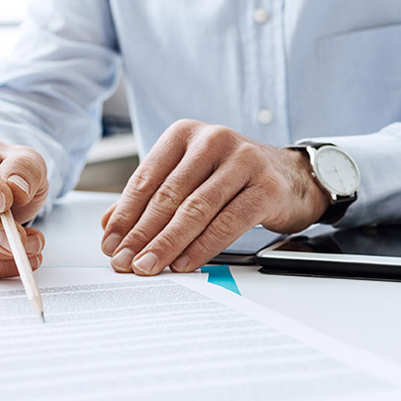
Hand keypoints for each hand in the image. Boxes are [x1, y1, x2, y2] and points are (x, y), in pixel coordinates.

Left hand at [100, 119, 328, 275]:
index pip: (146, 178)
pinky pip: (227, 222)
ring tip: (149, 266)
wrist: (291, 175)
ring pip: (196, 210)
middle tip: (124, 261)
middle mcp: (213, 140)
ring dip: (167, 244)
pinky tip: (184, 263)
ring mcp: (243, 161)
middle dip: (141, 234)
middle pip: (168, 195)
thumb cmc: (232, 176)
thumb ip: (151, 197)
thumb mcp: (188, 177)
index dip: (125, 215)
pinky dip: (202, 247)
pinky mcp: (266, 187)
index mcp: (185, 134)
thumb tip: (109, 226)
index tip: (110, 243)